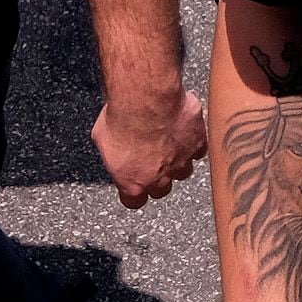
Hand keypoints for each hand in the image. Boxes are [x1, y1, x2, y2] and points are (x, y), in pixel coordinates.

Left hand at [91, 86, 205, 208]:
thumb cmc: (121, 119)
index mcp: (133, 184)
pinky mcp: (198, 142)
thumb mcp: (102, 138)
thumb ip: (113, 151)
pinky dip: (192, 141)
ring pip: (184, 171)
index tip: (132, 180)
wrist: (146, 100)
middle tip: (151, 159)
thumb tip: (114, 145)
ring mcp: (182, 161)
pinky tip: (184, 130)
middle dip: (157, 177)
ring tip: (169, 143)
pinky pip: (199, 149)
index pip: (135, 201)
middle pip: (162, 189)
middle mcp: (160, 178)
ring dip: (177, 160)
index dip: (134, 188)